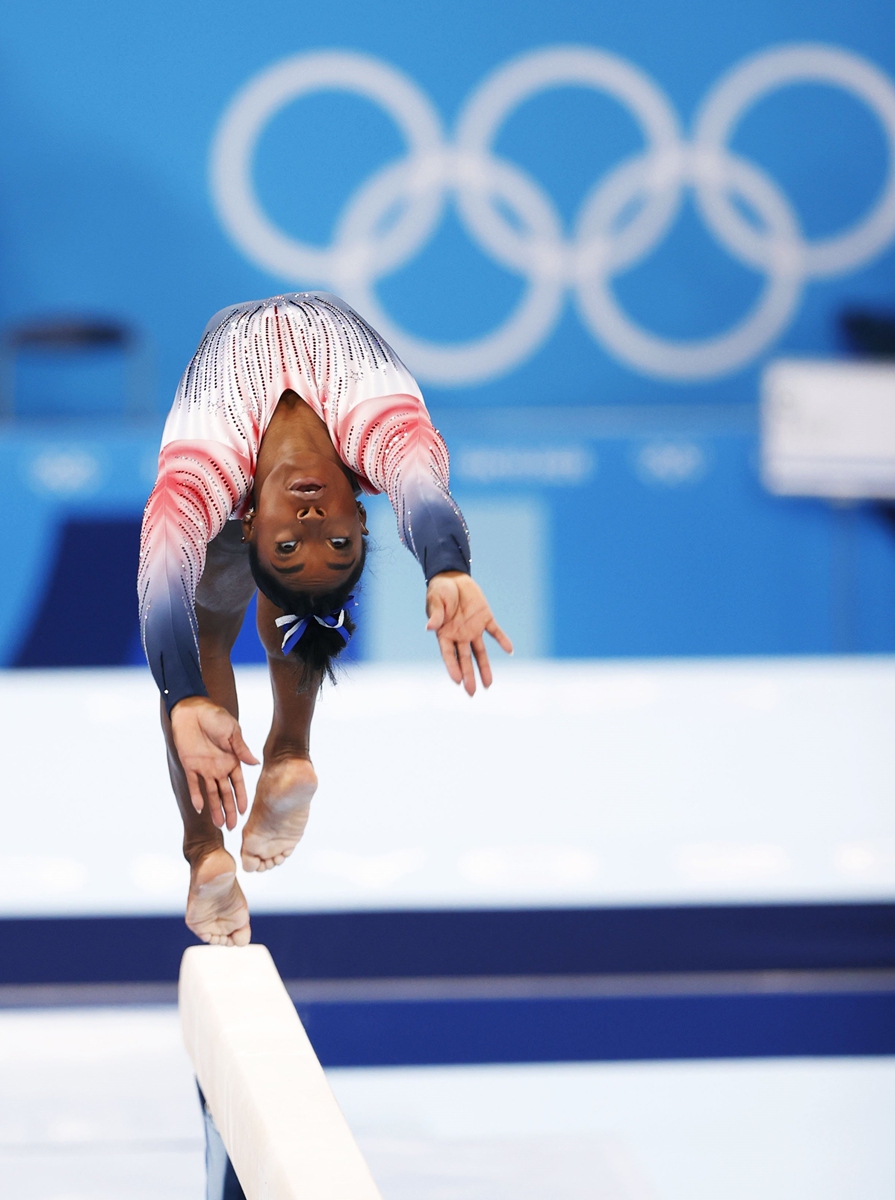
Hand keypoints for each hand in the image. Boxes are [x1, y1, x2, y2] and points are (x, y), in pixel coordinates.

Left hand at [170, 697, 258, 829]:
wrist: (192, 709)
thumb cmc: (215, 716)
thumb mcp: (232, 732)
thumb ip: (241, 749)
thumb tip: (256, 764)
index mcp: (232, 760)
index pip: (238, 784)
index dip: (241, 798)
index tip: (244, 812)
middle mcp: (219, 768)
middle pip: (225, 793)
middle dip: (229, 810)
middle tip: (232, 828)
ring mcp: (204, 768)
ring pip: (211, 793)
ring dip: (214, 809)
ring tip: (218, 825)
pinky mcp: (190, 765)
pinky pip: (193, 784)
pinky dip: (196, 796)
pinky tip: (200, 809)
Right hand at [426, 571, 512, 694]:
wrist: (452, 577)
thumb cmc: (439, 591)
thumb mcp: (435, 601)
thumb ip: (435, 615)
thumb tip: (429, 627)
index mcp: (444, 633)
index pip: (448, 655)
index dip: (452, 667)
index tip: (457, 681)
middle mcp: (459, 636)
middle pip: (465, 659)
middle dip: (468, 675)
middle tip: (472, 692)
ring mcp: (473, 629)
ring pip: (480, 652)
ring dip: (485, 667)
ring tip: (488, 685)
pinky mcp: (485, 618)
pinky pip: (495, 631)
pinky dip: (502, 640)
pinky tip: (510, 650)